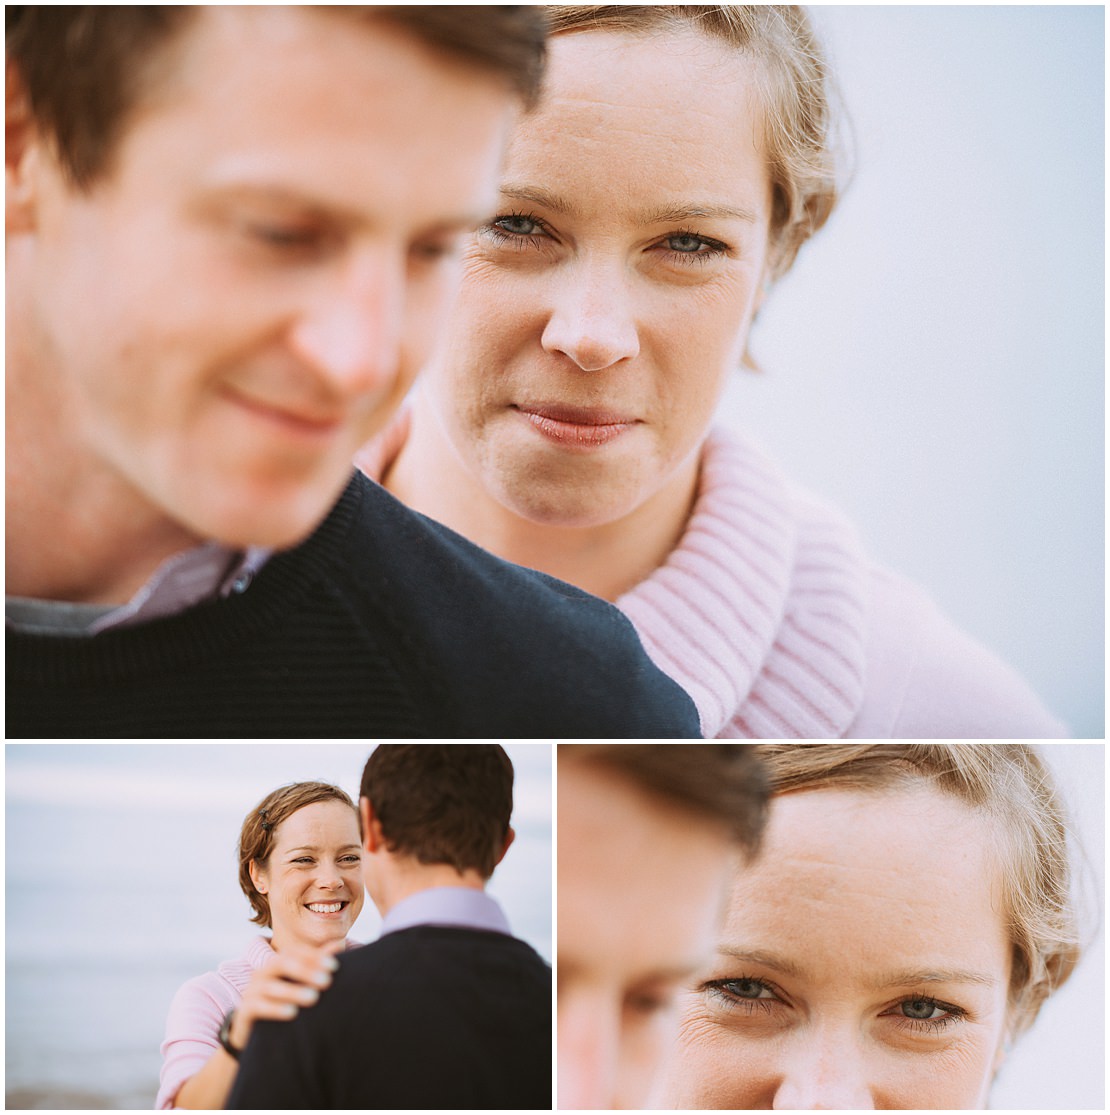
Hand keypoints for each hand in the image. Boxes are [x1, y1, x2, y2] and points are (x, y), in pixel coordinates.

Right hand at [227, 939, 342, 1051]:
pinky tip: (292, 1013)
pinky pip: (259, 1006)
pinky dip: (276, 1009)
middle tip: (326, 981)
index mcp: (276, 964)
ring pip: (271, 987)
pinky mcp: (244, 1011)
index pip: (294, 952)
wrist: (251, 1032)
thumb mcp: (297, 982)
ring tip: (313, 998)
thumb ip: (315, 963)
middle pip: (281, 964)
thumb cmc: (281, 1002)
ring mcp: (251, 991)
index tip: (334, 966)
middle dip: (305, 970)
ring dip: (293, 991)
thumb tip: (337, 945)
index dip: (313, 956)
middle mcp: (262, 973)